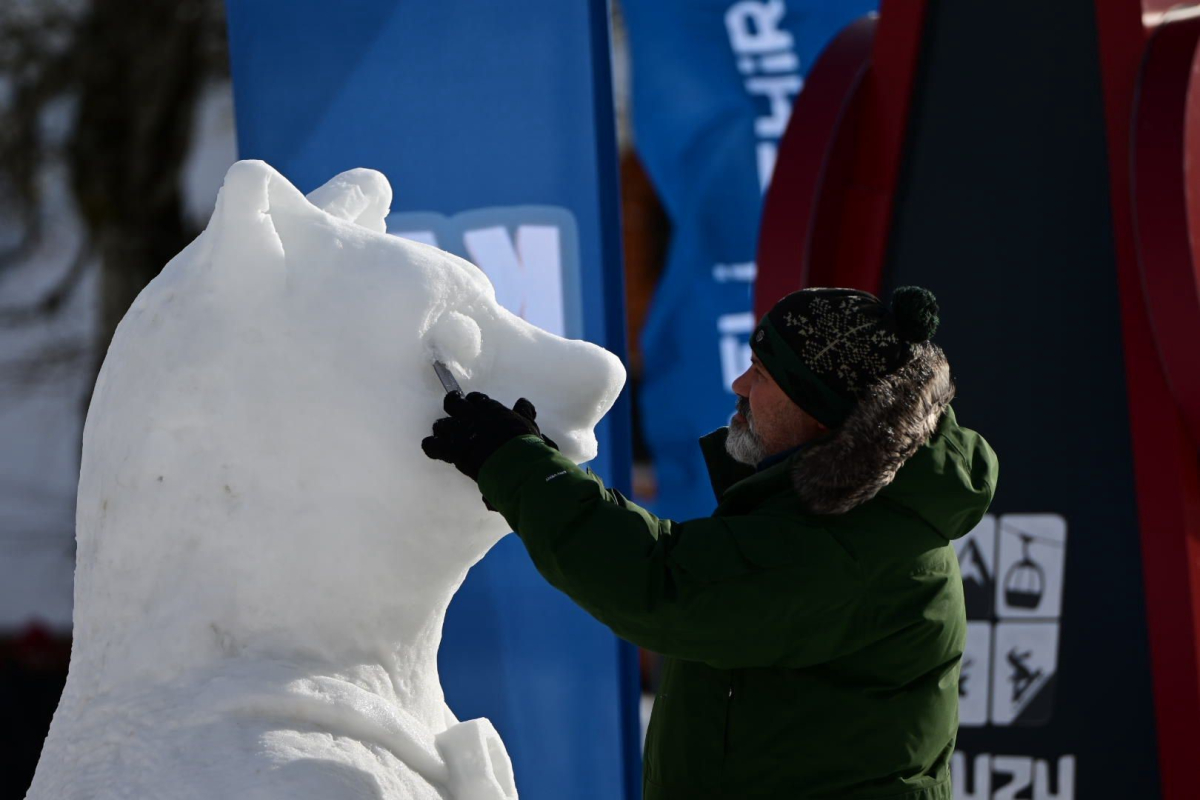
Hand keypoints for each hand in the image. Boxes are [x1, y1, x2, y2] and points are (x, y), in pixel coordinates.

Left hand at [421, 391, 556, 481]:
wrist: (515, 464)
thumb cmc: (524, 445)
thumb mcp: (529, 424)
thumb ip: (524, 411)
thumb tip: (523, 402)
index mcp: (490, 409)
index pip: (474, 398)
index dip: (472, 403)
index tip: (473, 409)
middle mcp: (472, 417)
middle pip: (452, 404)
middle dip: (452, 408)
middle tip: (454, 415)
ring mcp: (460, 433)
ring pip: (441, 425)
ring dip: (442, 430)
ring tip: (446, 437)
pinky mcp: (452, 451)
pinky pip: (431, 446)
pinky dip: (431, 446)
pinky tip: (435, 449)